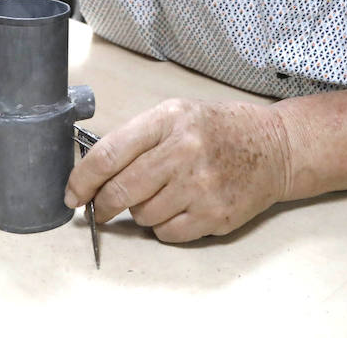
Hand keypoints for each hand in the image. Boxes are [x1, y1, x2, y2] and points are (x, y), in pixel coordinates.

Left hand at [64, 99, 292, 242]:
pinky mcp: (215, 215)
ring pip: (143, 215)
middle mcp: (185, 151)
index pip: (110, 154)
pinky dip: (164, 226)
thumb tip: (93, 173)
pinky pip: (167, 233)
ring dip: (141, 212)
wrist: (275, 147)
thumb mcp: (177, 114)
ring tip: (162, 194)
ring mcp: (202, 186)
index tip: (71, 194)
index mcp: (169, 119)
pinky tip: (180, 206)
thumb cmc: (220, 129)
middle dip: (102, 205)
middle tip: (99, 209)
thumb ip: (138, 138)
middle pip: (121, 190)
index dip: (82, 179)